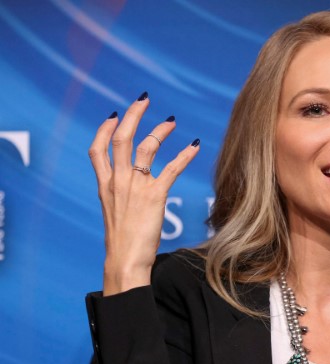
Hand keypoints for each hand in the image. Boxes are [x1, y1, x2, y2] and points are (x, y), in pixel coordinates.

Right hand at [88, 93, 199, 294]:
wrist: (124, 260)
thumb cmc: (122, 243)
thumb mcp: (114, 215)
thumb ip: (120, 198)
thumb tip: (130, 195)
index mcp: (105, 186)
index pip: (97, 150)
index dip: (104, 130)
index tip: (113, 115)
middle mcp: (117, 181)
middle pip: (120, 138)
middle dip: (132, 116)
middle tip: (143, 100)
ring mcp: (135, 187)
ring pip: (145, 147)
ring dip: (159, 131)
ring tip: (171, 121)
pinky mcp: (154, 196)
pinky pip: (171, 168)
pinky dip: (184, 155)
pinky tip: (195, 146)